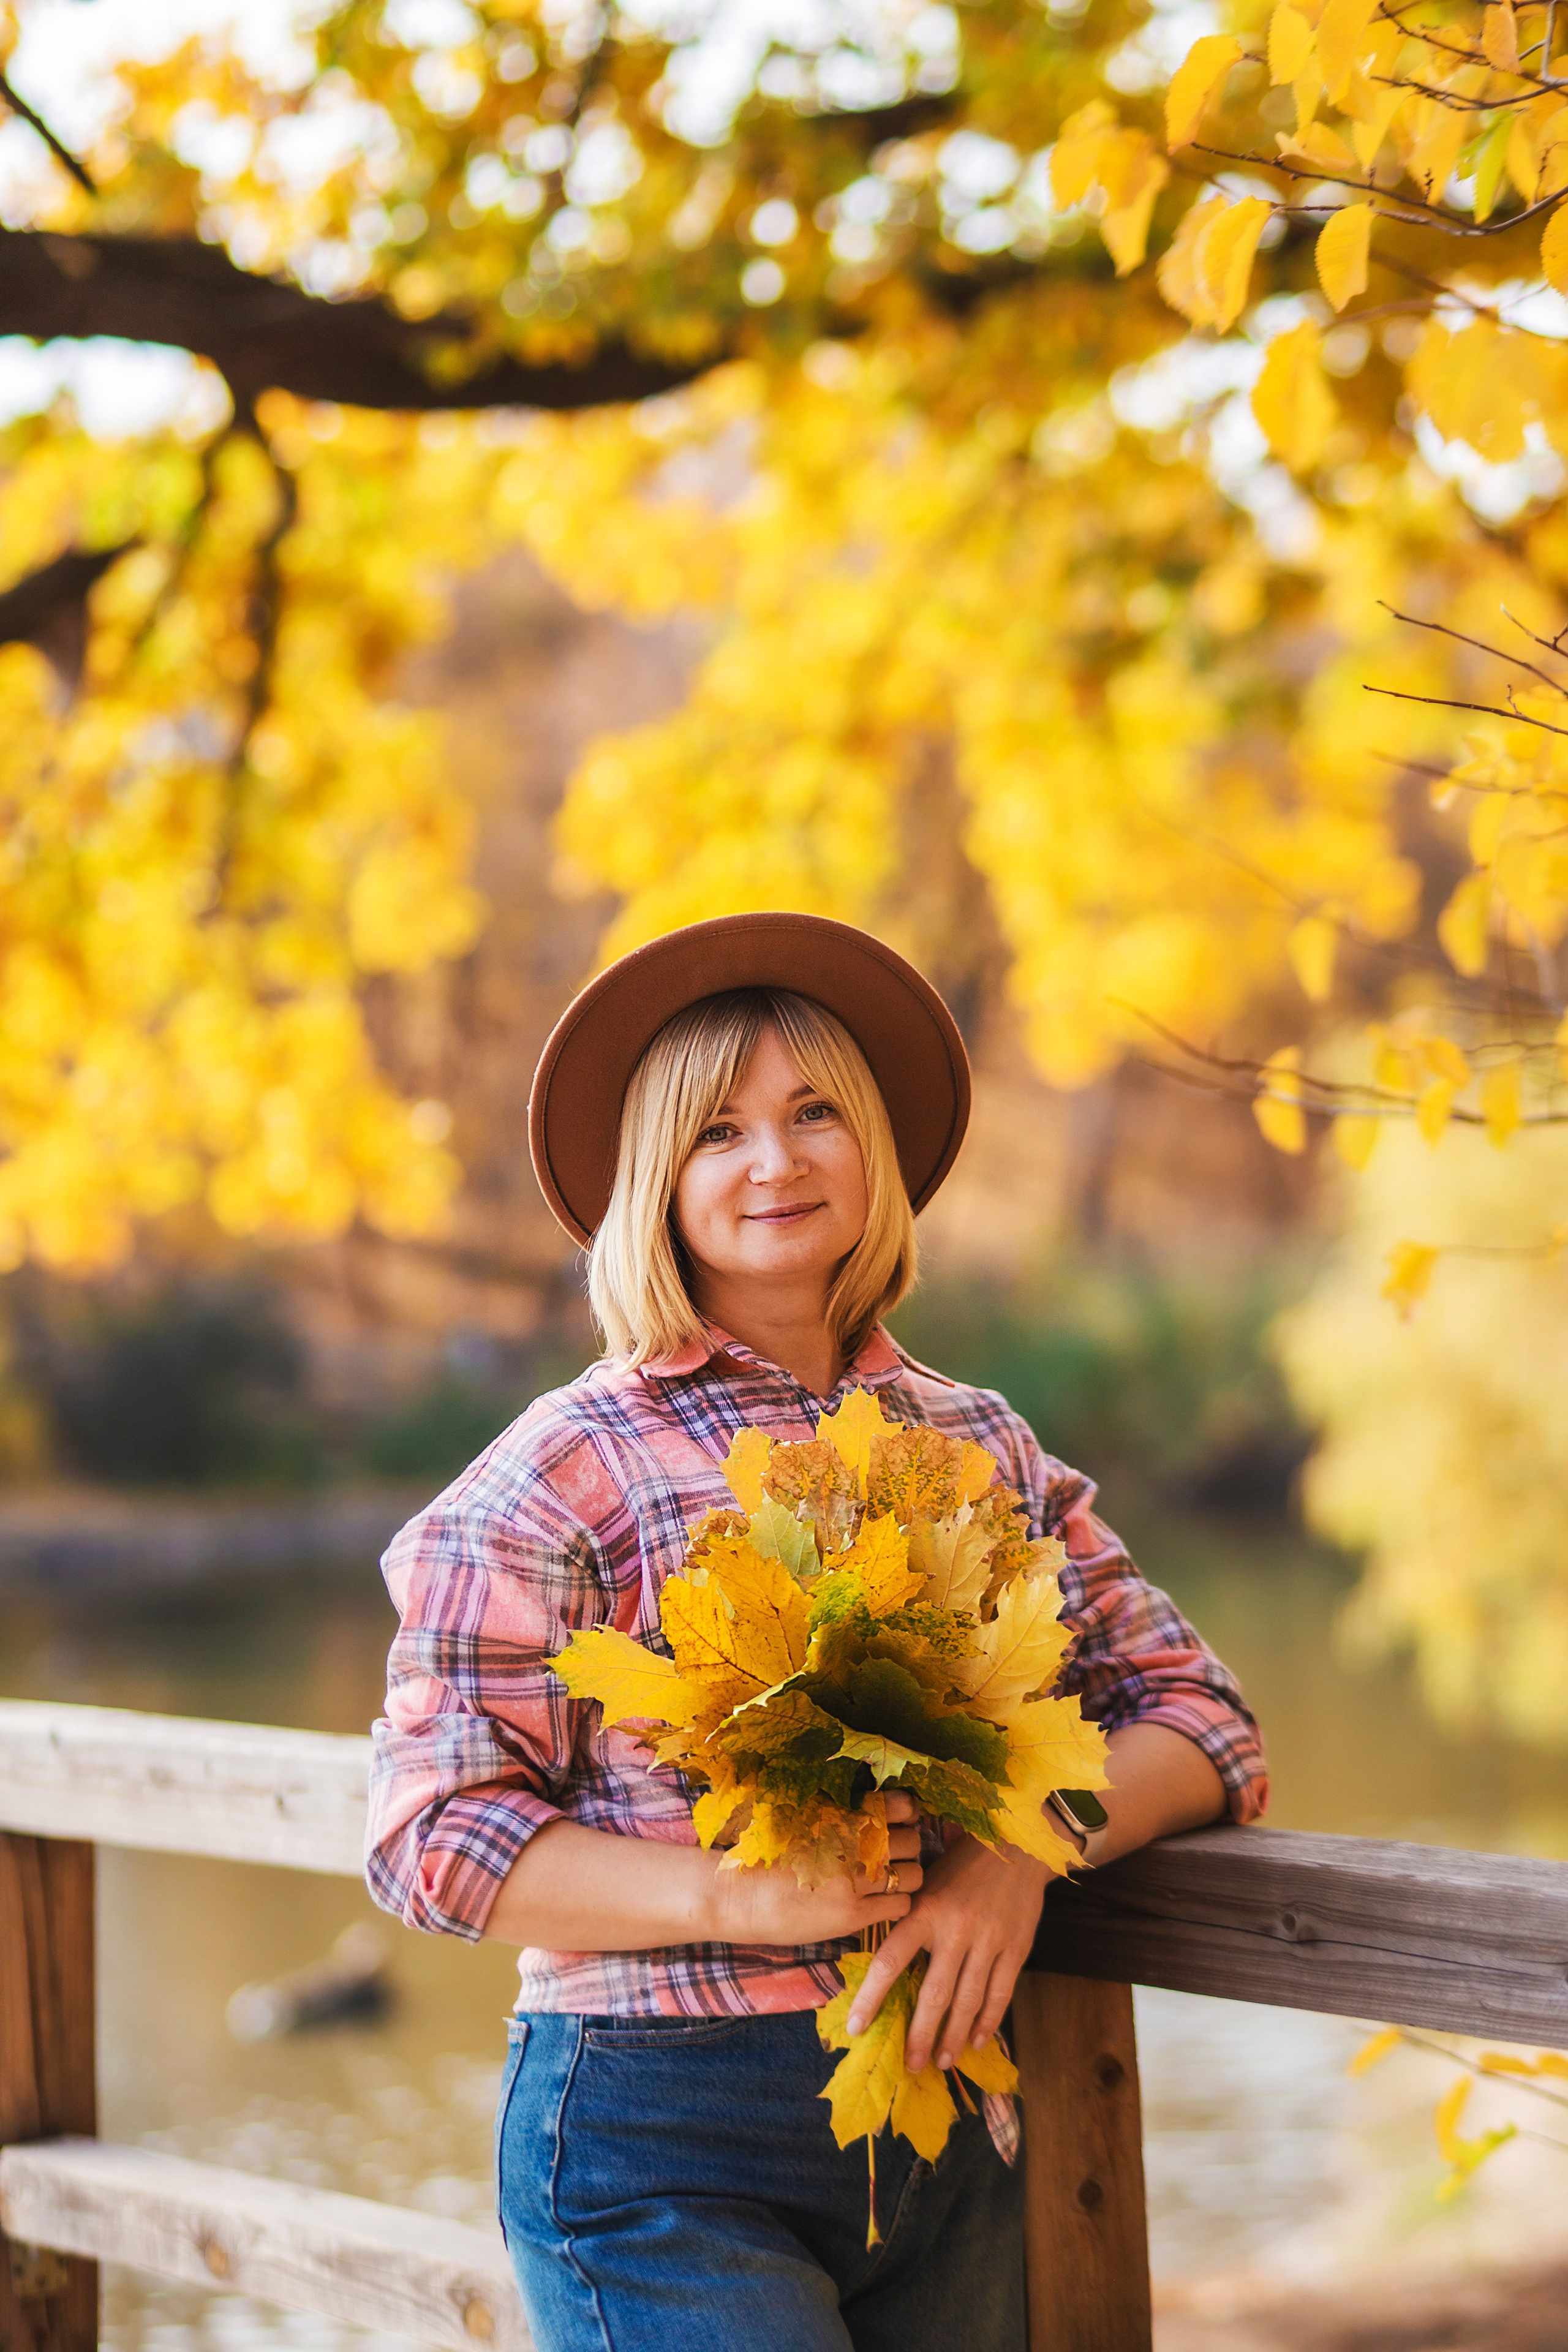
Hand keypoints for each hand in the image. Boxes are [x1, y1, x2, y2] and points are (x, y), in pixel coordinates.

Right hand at [709, 1793, 922, 1947]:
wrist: (740, 1894)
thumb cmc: (769, 1855)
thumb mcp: (805, 1820)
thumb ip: (841, 1813)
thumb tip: (881, 1809)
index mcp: (842, 1816)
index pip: (900, 1805)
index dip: (908, 1812)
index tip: (902, 1819)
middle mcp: (853, 1846)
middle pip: (911, 1840)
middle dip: (908, 1846)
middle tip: (895, 1853)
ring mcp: (855, 1882)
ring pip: (913, 1875)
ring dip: (907, 1876)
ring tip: (891, 1879)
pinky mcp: (853, 1915)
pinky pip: (900, 1906)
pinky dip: (897, 1903)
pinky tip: (880, 1901)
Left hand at [845, 1833, 1047, 2073]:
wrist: (1017, 1845)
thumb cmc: (962, 1865)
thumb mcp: (927, 1884)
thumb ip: (911, 1922)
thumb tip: (886, 1968)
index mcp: (924, 1910)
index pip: (890, 1961)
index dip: (871, 1998)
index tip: (857, 2028)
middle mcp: (955, 1928)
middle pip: (933, 1994)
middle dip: (919, 2034)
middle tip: (910, 2065)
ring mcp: (989, 1940)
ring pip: (967, 2001)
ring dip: (953, 2036)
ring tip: (941, 2061)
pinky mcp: (1017, 1947)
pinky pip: (1000, 1993)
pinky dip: (989, 2021)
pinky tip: (977, 2041)